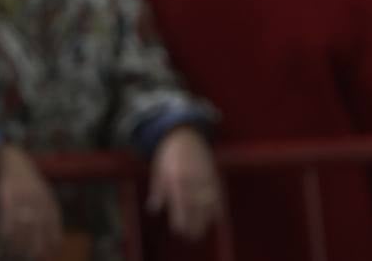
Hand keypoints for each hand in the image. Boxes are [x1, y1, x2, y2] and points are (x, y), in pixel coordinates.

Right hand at [0, 145, 62, 260]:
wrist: (14, 161)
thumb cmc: (31, 184)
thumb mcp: (46, 197)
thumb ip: (50, 217)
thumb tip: (56, 244)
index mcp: (49, 201)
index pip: (54, 227)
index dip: (52, 243)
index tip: (50, 255)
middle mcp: (38, 200)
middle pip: (39, 228)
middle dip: (36, 246)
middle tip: (33, 258)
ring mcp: (22, 197)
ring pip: (22, 224)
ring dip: (18, 242)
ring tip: (16, 254)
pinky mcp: (7, 194)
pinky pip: (7, 216)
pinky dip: (6, 230)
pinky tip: (4, 239)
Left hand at [148, 126, 222, 241]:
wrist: (184, 133)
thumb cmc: (168, 154)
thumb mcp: (158, 171)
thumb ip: (157, 192)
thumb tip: (153, 210)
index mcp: (176, 178)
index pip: (180, 204)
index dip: (181, 219)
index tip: (180, 231)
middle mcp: (192, 179)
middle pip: (195, 207)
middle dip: (195, 224)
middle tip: (192, 237)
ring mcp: (204, 177)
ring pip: (209, 203)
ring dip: (207, 219)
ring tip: (203, 231)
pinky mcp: (213, 174)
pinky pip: (218, 193)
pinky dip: (218, 206)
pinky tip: (217, 217)